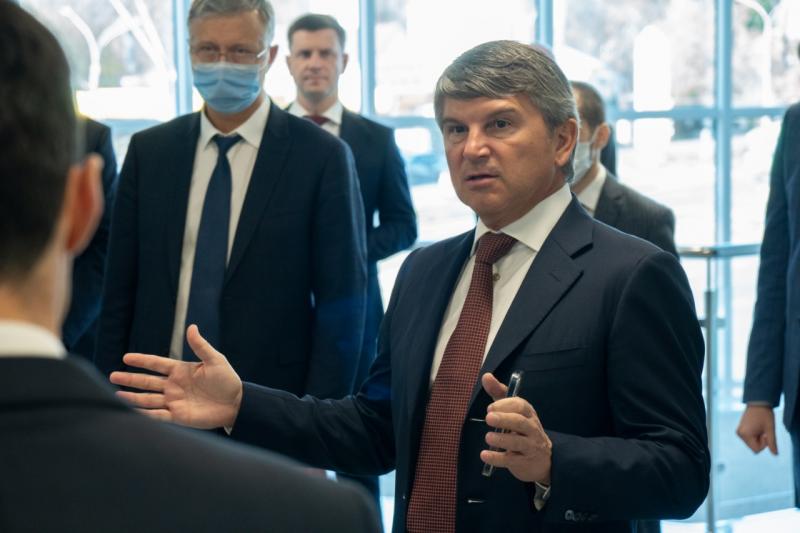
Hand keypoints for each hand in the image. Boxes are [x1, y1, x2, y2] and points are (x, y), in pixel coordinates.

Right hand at [110, 325, 242, 428]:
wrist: (237, 403)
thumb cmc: (227, 380)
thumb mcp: (215, 360)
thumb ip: (201, 346)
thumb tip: (191, 327)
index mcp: (181, 370)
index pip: (157, 364)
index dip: (142, 361)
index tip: (126, 357)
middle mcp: (174, 386)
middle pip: (147, 382)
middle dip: (130, 379)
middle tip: (111, 376)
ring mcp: (174, 401)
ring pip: (148, 398)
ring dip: (133, 397)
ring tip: (116, 394)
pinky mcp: (178, 416)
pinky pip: (157, 415)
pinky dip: (145, 414)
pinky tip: (132, 412)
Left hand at [479, 372, 551, 484]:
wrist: (542, 459)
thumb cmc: (521, 429)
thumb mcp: (511, 410)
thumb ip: (498, 393)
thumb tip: (486, 376)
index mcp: (528, 413)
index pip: (521, 406)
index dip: (506, 405)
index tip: (490, 407)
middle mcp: (532, 429)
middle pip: (520, 422)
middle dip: (505, 419)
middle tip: (488, 418)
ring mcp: (530, 446)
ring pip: (518, 442)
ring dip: (502, 439)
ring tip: (488, 437)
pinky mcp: (524, 463)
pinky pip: (511, 460)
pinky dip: (497, 458)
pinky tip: (484, 455)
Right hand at [736, 404, 777, 454]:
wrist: (757, 402)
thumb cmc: (765, 415)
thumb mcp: (770, 429)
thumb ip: (772, 443)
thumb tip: (775, 454)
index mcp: (745, 434)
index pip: (756, 449)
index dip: (764, 444)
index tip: (765, 433)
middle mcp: (739, 434)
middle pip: (753, 447)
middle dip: (760, 441)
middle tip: (763, 429)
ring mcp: (738, 432)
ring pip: (751, 443)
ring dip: (757, 438)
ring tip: (759, 427)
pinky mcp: (740, 429)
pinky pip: (749, 438)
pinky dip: (754, 435)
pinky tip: (756, 426)